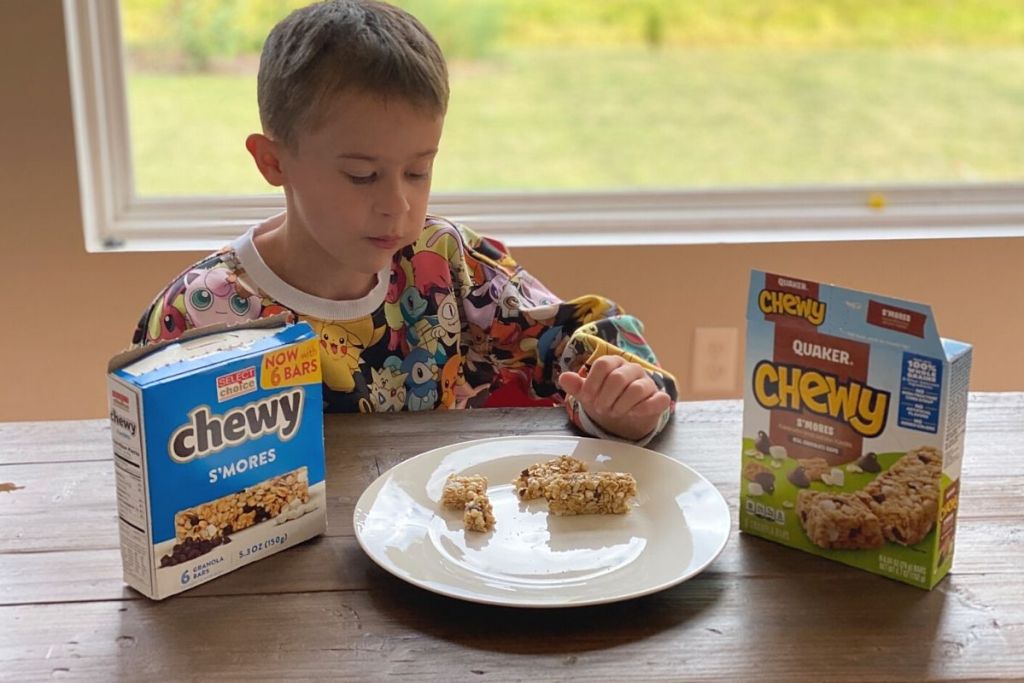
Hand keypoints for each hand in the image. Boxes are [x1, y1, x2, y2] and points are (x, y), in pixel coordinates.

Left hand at [557, 355, 671, 441]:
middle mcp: (632, 369)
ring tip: (614, 413)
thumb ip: (577, 386)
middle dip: (605, 397)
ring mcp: (647, 383)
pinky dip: (644, 408)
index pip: (603, 364)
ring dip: (621, 405)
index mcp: (613, 363)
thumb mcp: (589, 394)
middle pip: (618, 377)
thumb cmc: (605, 399)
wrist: (624, 417)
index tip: (587, 398)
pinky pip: (658, 399)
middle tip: (600, 409)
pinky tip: (633, 413)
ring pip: (636, 389)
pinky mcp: (659, 398)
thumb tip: (563, 377)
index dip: (592, 383)